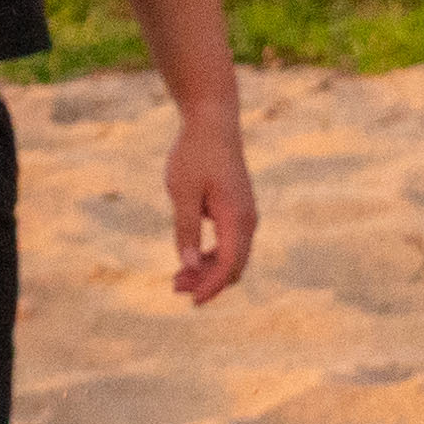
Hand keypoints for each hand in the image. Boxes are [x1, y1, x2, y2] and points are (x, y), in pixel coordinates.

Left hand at [165, 102, 257, 305]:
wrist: (213, 122)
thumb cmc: (195, 154)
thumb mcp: (182, 192)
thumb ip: (186, 229)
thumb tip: (187, 264)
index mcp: (236, 217)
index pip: (228, 264)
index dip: (211, 286)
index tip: (192, 300)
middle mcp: (247, 220)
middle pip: (234, 266)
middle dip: (207, 282)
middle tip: (175, 287)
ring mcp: (246, 215)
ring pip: (233, 257)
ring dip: (209, 271)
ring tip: (178, 278)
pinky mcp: (239, 211)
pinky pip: (231, 244)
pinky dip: (213, 256)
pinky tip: (191, 258)